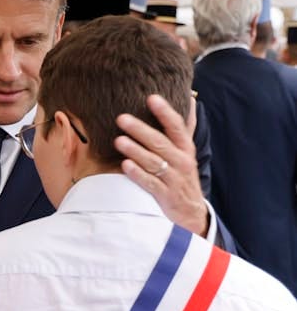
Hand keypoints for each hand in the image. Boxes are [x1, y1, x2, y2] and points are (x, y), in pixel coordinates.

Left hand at [114, 95, 208, 235]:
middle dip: (140, 130)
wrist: (192, 212)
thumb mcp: (186, 151)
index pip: (176, 126)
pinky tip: (125, 165)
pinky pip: (151, 183)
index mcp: (185, 148)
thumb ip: (184, 127)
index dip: (165, 112)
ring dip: (136, 151)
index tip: (151, 98)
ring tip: (118, 141)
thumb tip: (189, 99)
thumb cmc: (182, 175)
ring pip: (154, 162)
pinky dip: (138, 174)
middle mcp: (181, 161)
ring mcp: (173, 179)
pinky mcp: (165, 196)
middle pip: (160, 143)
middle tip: (121, 118)